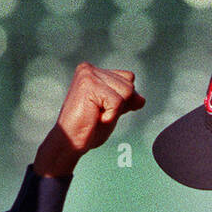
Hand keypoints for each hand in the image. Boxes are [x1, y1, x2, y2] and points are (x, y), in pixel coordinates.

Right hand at [33, 63, 145, 177]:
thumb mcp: (113, 112)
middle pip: (129, 85)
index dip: (124, 99)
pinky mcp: (89, 85)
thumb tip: (142, 99)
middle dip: (120, 105)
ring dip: (115, 110)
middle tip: (98, 114)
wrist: (69, 142)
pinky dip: (111, 115)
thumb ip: (127, 101)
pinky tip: (96, 118)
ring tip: (96, 115)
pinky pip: (118, 101)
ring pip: (126, 92)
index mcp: (94, 71)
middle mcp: (89, 69)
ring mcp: (88, 75)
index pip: (128, 78)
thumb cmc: (88, 128)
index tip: (103, 110)